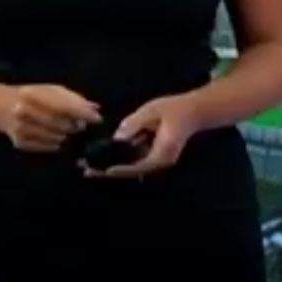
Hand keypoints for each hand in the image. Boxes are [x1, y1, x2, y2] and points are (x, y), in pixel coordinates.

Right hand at [1, 84, 101, 152]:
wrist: (5, 107)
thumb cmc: (35, 97)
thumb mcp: (53, 91)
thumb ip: (74, 99)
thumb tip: (95, 109)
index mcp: (32, 93)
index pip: (62, 105)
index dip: (82, 113)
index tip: (96, 119)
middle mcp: (23, 111)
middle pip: (60, 124)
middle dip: (74, 126)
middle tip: (79, 125)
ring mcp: (21, 128)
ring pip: (56, 138)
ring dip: (66, 136)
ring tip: (65, 129)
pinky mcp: (20, 143)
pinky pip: (48, 147)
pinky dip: (56, 144)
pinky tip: (55, 136)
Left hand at [83, 93, 201, 178]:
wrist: (194, 112)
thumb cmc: (174, 109)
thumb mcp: (153, 110)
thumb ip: (134, 123)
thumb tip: (117, 137)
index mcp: (162, 152)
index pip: (139, 165)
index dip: (121, 169)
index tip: (105, 170)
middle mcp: (160, 161)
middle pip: (132, 171)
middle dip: (110, 172)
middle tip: (87, 171)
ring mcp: (157, 160)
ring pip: (132, 168)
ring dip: (111, 167)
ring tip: (89, 167)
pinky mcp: (153, 156)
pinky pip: (134, 162)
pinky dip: (119, 161)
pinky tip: (102, 159)